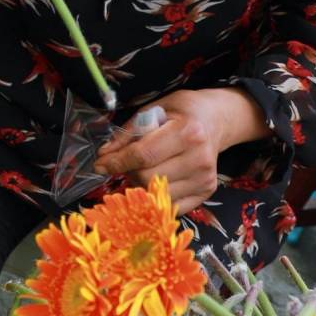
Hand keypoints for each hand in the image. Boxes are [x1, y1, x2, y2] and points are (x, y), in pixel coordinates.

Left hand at [94, 88, 269, 213]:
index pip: (143, 155)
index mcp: (187, 132)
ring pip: (157, 194)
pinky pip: (171, 205)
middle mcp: (200, 158)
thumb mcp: (152, 110)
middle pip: (147, 177)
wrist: (215, 120)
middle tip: (126, 162)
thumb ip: (127, 134)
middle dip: (128, 171)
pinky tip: (156, 179)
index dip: (117, 162)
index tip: (99, 165)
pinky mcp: (207, 192)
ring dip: (140, 184)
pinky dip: (156, 195)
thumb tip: (104, 155)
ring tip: (144, 168)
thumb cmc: (181, 112)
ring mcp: (205, 178)